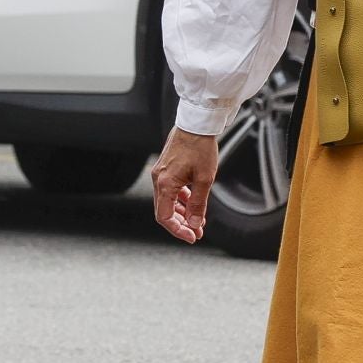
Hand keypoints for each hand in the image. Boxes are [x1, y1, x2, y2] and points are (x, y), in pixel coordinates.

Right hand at [151, 127, 218, 243]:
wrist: (196, 126)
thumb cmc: (200, 149)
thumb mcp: (204, 180)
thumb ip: (198, 205)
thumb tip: (195, 224)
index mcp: (165, 183)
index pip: (164, 216)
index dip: (177, 230)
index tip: (192, 237)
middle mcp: (158, 180)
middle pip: (164, 210)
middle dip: (181, 223)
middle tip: (197, 232)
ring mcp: (160, 174)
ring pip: (167, 201)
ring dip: (181, 213)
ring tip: (198, 220)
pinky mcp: (165, 170)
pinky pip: (170, 191)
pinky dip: (180, 200)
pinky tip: (192, 204)